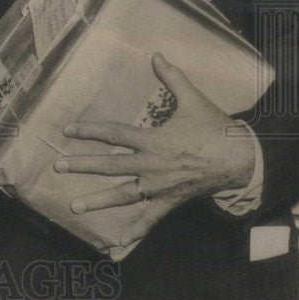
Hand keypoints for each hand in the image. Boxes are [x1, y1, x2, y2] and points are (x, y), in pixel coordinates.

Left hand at [56, 53, 255, 247]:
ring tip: (73, 207)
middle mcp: (150, 165)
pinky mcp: (169, 201)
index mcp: (152, 140)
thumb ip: (171, 78)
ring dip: (97, 201)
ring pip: (122, 195)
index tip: (67, 131)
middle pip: (110, 166)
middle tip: (57, 167)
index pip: (113, 134)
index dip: (89, 131)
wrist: (241, 159)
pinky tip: (116, 245)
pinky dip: (133, 231)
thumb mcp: (193, 99)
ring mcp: (158, 186)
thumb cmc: (215, 128)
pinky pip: (149, 219)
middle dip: (82, 166)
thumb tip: (156, 55)